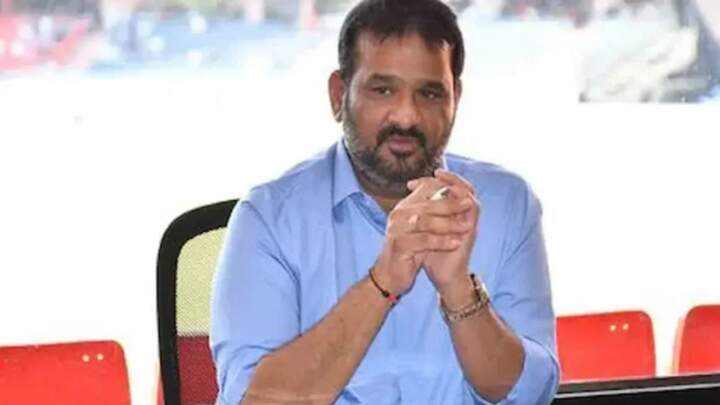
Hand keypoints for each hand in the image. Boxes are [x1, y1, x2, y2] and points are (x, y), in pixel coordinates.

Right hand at [373, 178, 474, 295]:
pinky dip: (442, 241)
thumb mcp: (423, 229)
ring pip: (427, 221)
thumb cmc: (410, 251)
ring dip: (449, 223)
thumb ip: (434, 213)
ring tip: (467, 227)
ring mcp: (396, 229)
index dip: (446, 187)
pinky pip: (424, 240)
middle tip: (469, 205)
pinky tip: (455, 243)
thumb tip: (459, 198)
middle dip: (451, 204)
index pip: (425, 188)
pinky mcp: (399, 245)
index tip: (465, 192)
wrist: (390, 275)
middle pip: (428, 203)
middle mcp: (398, 214)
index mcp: (404, 206)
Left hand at [410, 170, 479, 298]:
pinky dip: (460, 197)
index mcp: (453, 215)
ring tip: (439, 176)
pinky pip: (472, 206)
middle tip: (433, 172)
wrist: (444, 277)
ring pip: (470, 192)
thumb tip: (408, 200)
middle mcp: (463, 216)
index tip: (412, 183)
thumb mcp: (424, 231)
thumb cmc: (432, 254)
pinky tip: (445, 193)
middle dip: (448, 177)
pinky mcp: (471, 228)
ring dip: (455, 183)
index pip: (450, 189)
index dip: (434, 182)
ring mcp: (469, 221)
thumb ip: (422, 216)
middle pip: (464, 186)